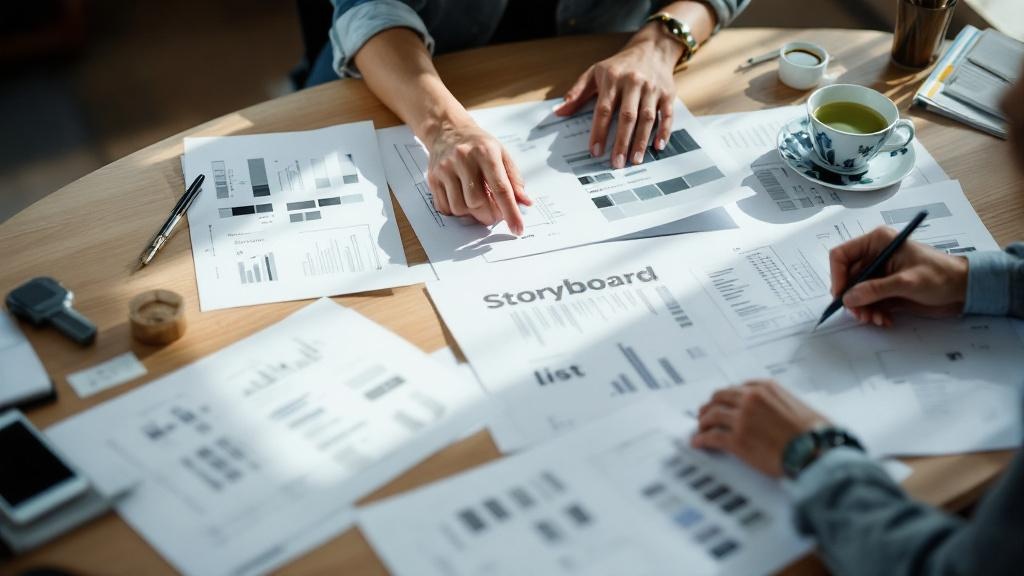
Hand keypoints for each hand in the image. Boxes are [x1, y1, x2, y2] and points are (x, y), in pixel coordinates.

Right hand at [425, 120, 531, 234]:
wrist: (448, 130)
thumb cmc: (479, 145)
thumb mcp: (502, 154)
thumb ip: (514, 180)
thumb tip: (525, 203)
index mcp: (486, 152)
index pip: (500, 188)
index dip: (510, 212)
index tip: (517, 229)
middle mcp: (463, 159)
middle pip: (477, 201)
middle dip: (489, 215)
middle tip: (495, 215)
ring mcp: (445, 168)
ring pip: (459, 207)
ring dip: (472, 214)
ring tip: (478, 206)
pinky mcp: (433, 177)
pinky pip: (444, 207)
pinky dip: (456, 212)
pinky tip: (463, 202)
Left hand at [553, 24, 682, 168]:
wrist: (652, 49)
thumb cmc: (619, 65)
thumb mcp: (595, 72)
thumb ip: (577, 92)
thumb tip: (559, 112)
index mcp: (613, 79)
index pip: (604, 109)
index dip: (599, 131)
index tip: (595, 151)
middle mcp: (633, 83)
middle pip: (627, 116)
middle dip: (621, 142)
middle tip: (616, 163)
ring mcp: (652, 88)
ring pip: (647, 118)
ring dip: (641, 141)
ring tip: (634, 160)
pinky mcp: (668, 93)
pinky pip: (667, 114)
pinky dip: (664, 131)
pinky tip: (658, 147)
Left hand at [691, 380, 827, 477]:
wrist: (817, 452)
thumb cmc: (816, 433)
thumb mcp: (799, 406)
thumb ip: (780, 404)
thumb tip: (776, 414)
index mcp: (766, 388)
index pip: (738, 388)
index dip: (728, 397)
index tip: (724, 402)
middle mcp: (750, 399)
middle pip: (720, 398)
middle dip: (711, 405)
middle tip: (706, 413)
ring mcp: (742, 419)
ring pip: (712, 415)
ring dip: (703, 422)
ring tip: (701, 428)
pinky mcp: (737, 440)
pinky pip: (712, 436)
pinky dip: (702, 439)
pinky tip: (699, 442)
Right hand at [829, 226, 968, 326]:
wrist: (963, 289)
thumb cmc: (941, 275)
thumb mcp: (907, 281)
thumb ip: (875, 289)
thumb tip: (848, 298)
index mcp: (877, 242)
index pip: (841, 255)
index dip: (837, 276)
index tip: (842, 297)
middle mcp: (874, 256)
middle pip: (847, 278)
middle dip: (853, 299)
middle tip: (861, 315)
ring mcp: (879, 273)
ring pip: (856, 293)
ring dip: (863, 309)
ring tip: (877, 319)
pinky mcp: (885, 288)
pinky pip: (868, 302)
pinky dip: (873, 312)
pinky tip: (885, 318)